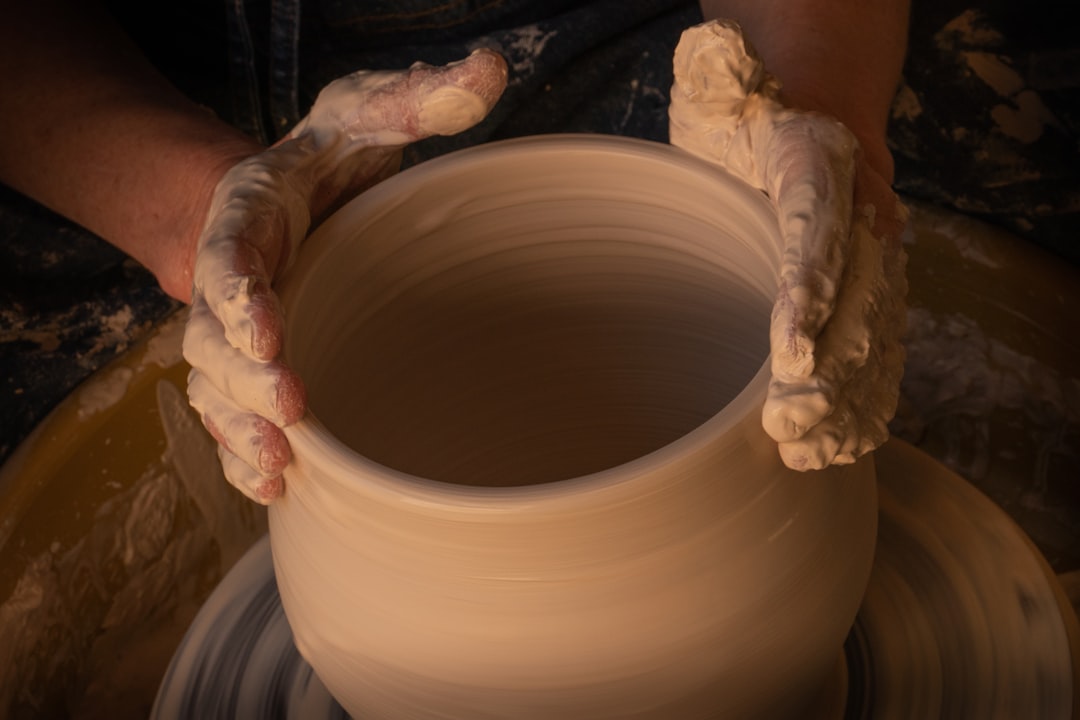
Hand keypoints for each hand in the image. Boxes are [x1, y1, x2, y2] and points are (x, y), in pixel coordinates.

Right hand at [182, 50, 507, 501]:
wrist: (294, 196)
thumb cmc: (332, 158)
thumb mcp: (370, 114)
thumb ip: (419, 96)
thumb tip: (493, 69)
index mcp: (250, 215)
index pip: (227, 257)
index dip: (237, 296)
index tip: (268, 330)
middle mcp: (231, 282)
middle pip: (212, 340)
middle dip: (244, 380)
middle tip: (291, 411)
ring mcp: (236, 333)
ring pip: (217, 391)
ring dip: (241, 432)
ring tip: (279, 468)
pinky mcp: (253, 369)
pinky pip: (234, 418)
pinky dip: (245, 455)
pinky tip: (275, 487)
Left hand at [669, 20, 907, 469]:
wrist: (811, 118)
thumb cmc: (751, 112)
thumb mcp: (727, 83)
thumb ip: (723, 78)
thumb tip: (713, 59)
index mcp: (822, 163)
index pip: (817, 231)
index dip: (809, 292)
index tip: (792, 349)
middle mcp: (859, 219)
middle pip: (853, 302)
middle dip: (826, 372)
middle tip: (787, 425)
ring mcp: (868, 264)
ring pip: (869, 339)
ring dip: (843, 402)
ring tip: (808, 452)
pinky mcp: (865, 298)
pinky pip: (875, 354)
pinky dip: (862, 403)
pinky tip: (841, 447)